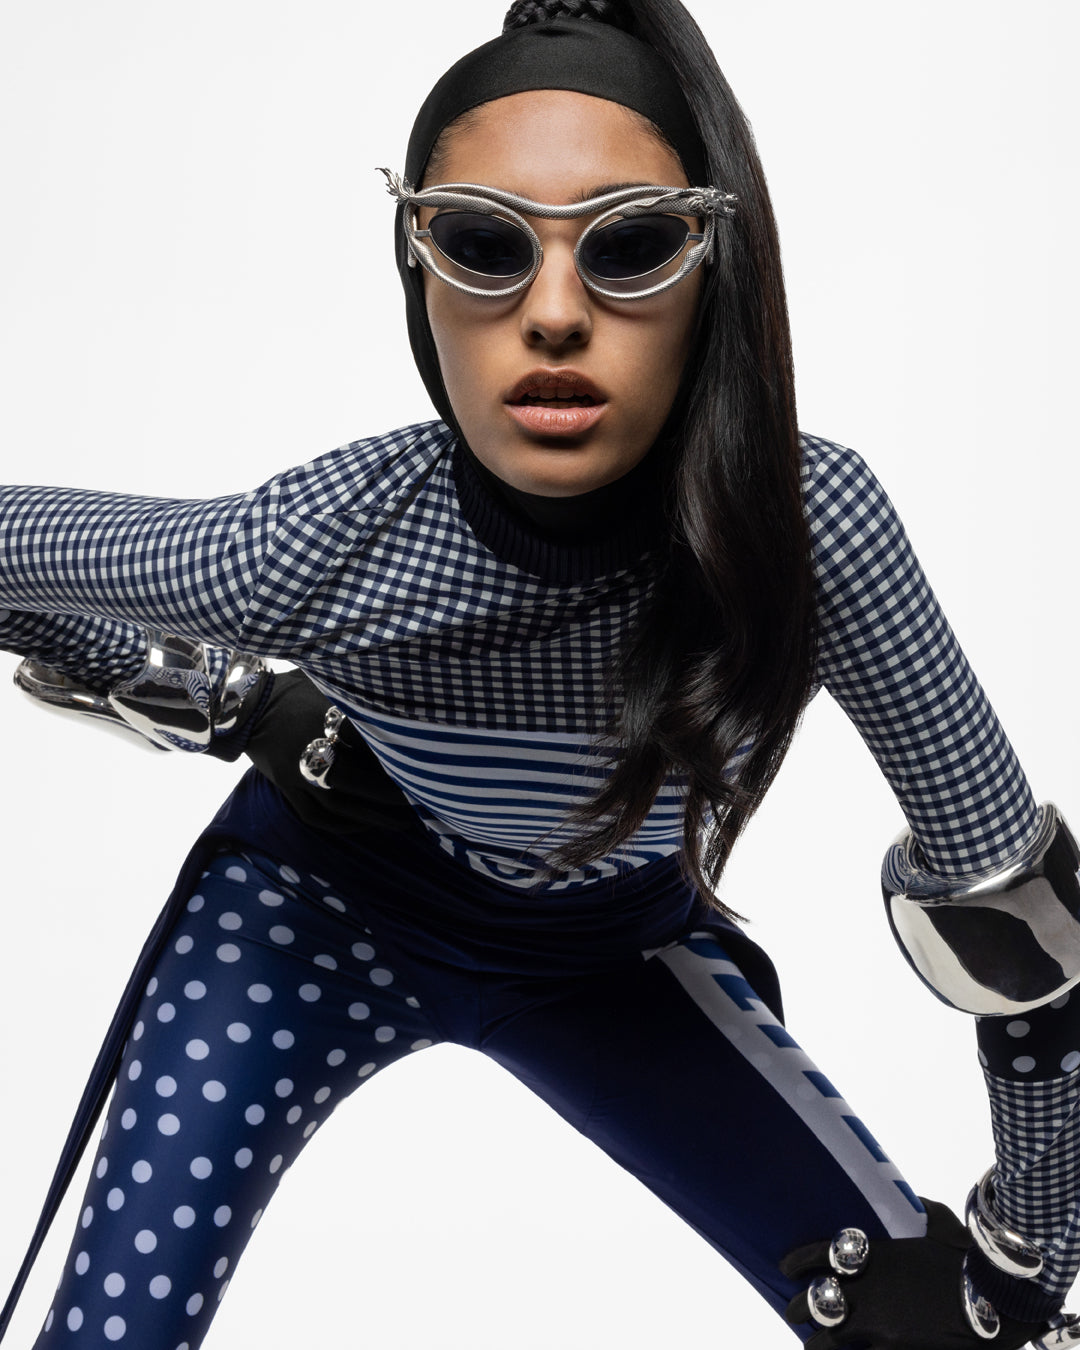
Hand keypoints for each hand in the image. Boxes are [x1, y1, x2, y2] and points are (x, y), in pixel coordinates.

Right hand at [239, 670, 416, 833]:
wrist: (246, 704)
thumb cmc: (295, 688)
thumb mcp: (326, 682)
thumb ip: (357, 695)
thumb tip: (397, 704)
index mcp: (325, 716)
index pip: (368, 743)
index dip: (395, 758)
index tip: (422, 766)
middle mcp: (311, 746)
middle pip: (356, 779)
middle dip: (390, 795)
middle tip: (420, 801)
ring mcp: (295, 771)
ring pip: (338, 804)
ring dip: (372, 817)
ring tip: (402, 822)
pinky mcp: (286, 787)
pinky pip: (315, 816)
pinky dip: (342, 825)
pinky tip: (365, 825)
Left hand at [782, 1199, 1048, 1349]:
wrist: (996, 1297)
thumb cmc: (969, 1254)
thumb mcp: (939, 1222)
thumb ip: (916, 1210)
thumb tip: (912, 1199)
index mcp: (872, 1254)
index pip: (816, 1254)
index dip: (796, 1262)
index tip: (783, 1267)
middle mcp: (866, 1289)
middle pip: (813, 1300)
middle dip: (798, 1308)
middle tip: (792, 1311)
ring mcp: (877, 1325)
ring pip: (827, 1341)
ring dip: (815, 1345)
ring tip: (811, 1347)